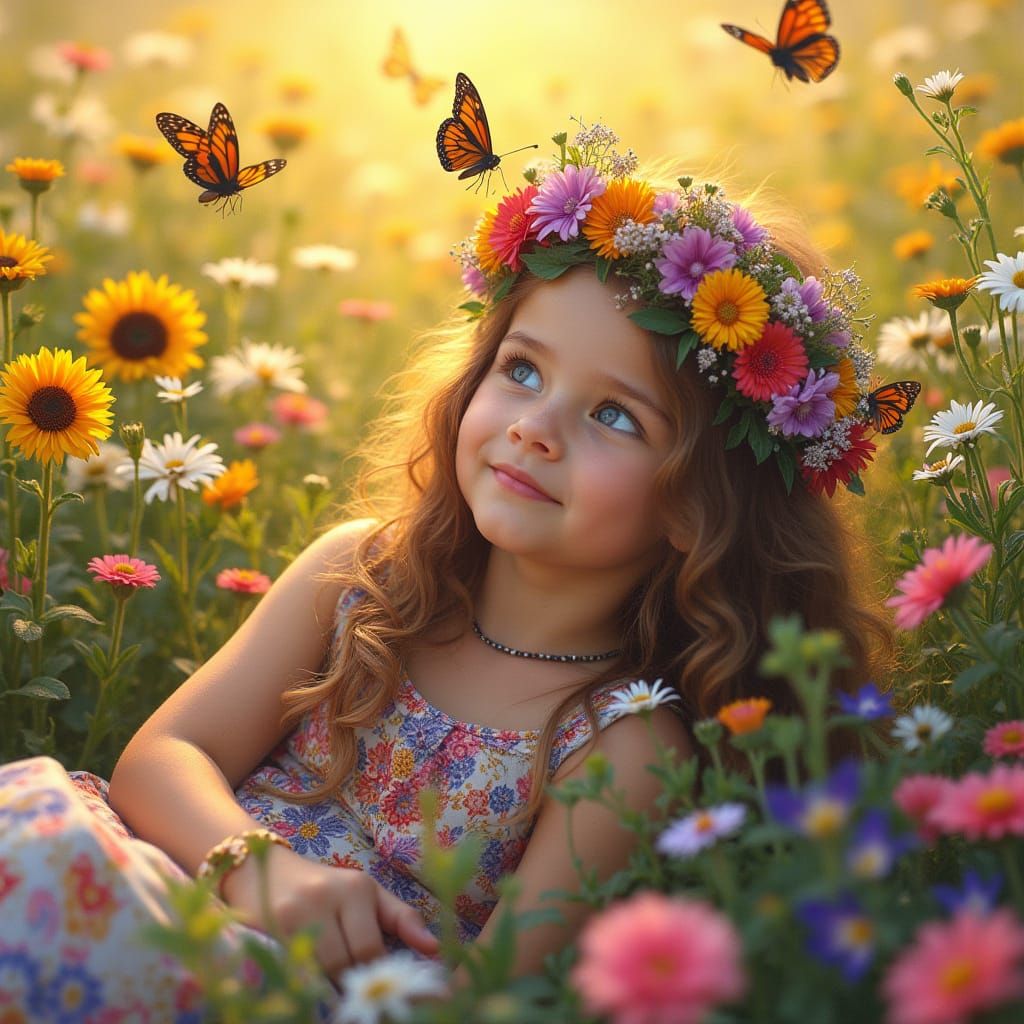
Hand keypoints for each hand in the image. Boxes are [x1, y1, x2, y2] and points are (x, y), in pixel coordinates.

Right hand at [221, 845, 440, 976]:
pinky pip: (291, 969)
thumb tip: (435, 950)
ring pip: (318, 970)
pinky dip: (303, 982)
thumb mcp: (367, 894)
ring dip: (327, 986)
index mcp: (357, 887)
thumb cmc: (326, 887)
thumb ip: (402, 919)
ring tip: (335, 988)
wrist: (262, 868)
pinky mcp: (266, 926)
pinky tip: (310, 984)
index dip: (375, 975)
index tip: (381, 991)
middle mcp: (325, 896)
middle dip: (351, 984)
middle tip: (358, 993)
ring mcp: (293, 912)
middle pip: (344, 963)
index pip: (371, 949)